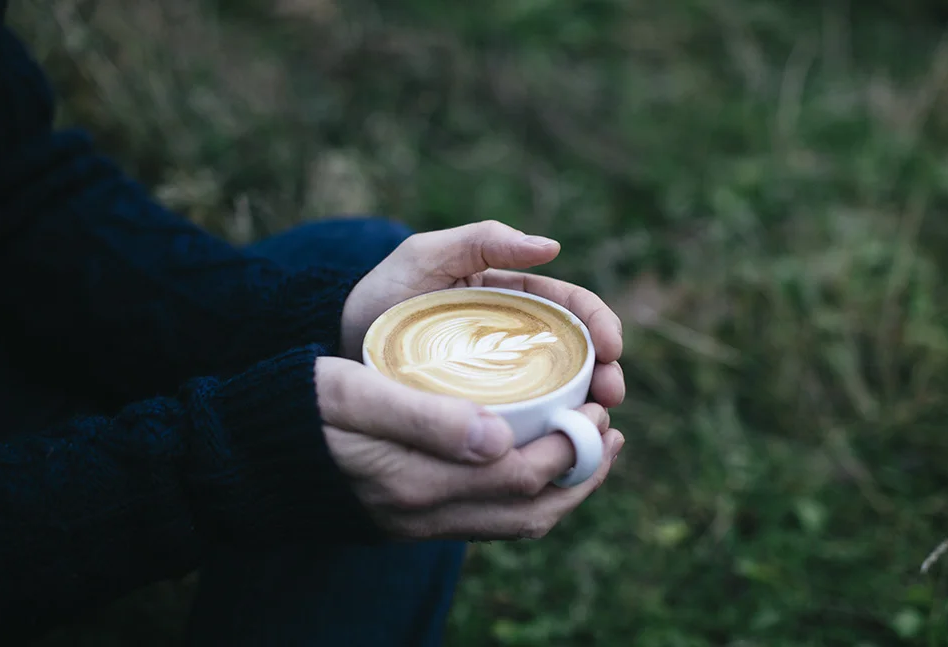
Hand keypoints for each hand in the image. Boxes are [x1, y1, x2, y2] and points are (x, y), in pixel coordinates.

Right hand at [316, 357, 623, 539]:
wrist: (243, 461)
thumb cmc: (295, 411)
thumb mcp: (353, 394)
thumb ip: (424, 417)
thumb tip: (502, 436)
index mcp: (418, 481)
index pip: (522, 476)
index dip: (571, 447)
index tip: (595, 408)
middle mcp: (425, 514)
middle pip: (530, 511)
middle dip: (581, 474)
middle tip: (609, 431)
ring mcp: (417, 524)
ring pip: (512, 524)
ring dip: (559, 492)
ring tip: (586, 451)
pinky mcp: (408, 522)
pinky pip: (486, 522)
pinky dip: (523, 498)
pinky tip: (527, 465)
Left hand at [341, 220, 624, 408]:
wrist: (336, 349)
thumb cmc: (381, 297)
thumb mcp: (424, 258)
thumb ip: (480, 241)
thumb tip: (551, 246)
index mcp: (511, 300)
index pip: (570, 307)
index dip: (599, 324)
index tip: (611, 348)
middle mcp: (514, 341)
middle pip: (576, 354)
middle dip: (605, 373)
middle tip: (610, 396)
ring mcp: (502, 381)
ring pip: (560, 393)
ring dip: (587, 408)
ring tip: (594, 425)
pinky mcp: (484, 415)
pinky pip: (529, 424)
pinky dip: (553, 436)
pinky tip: (562, 451)